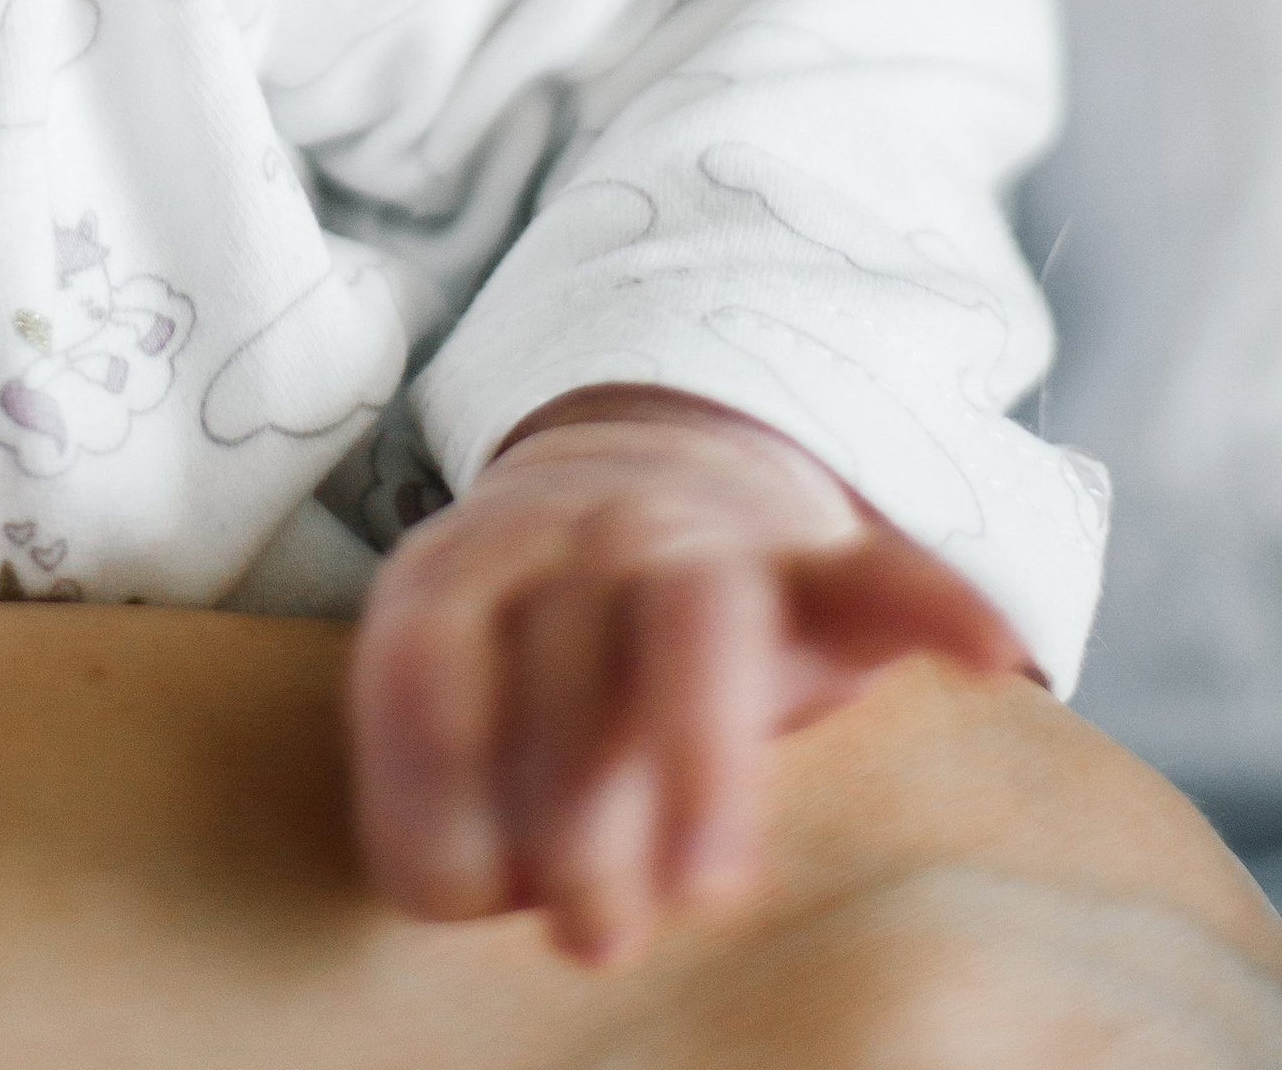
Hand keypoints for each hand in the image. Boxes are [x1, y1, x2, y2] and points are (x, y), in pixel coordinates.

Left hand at [347, 387, 1028, 966]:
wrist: (636, 489)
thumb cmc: (532, 654)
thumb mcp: (456, 699)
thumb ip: (443, 801)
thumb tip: (448, 890)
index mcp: (471, 564)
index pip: (438, 648)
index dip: (442, 768)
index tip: (473, 893)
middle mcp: (580, 530)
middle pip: (571, 639)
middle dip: (577, 794)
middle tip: (591, 938)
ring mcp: (703, 533)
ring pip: (697, 614)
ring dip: (701, 746)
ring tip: (711, 885)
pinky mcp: (820, 561)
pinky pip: (878, 572)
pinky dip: (936, 606)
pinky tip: (989, 657)